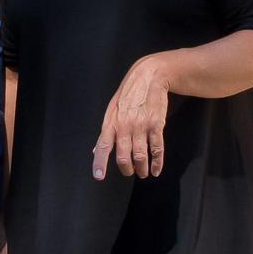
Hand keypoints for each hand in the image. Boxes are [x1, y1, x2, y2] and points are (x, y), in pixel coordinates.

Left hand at [93, 54, 170, 179]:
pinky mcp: (156, 125)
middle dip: (127, 169)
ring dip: (142, 169)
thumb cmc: (128, 95)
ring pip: (140, 156)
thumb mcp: (112, 110)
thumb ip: (105, 132)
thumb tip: (95, 151)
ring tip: (143, 173)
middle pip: (123, 157)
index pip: (102, 146)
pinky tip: (156, 169)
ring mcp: (141, 126)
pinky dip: (157, 163)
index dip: (100, 162)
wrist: (149, 77)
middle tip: (131, 172)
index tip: (98, 176)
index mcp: (111, 122)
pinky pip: (156, 149)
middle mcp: (124, 126)